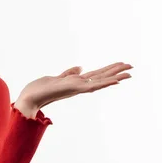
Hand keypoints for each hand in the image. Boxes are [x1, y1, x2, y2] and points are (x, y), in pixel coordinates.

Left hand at [16, 62, 132, 112]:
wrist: (29, 97)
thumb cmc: (40, 89)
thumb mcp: (57, 78)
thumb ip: (69, 73)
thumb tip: (80, 67)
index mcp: (76, 83)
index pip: (96, 75)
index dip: (108, 70)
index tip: (121, 65)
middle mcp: (79, 86)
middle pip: (101, 77)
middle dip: (116, 72)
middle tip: (132, 67)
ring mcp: (77, 88)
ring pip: (100, 81)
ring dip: (115, 76)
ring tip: (129, 73)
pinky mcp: (74, 89)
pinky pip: (93, 86)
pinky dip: (104, 83)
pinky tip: (115, 80)